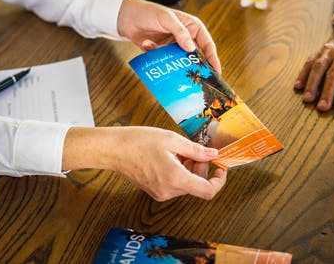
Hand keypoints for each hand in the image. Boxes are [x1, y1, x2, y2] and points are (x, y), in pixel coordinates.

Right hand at [63, 126, 226, 200]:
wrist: (113, 150)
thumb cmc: (139, 141)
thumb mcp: (172, 140)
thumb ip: (196, 150)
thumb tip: (214, 155)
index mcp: (175, 179)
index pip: (207, 191)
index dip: (219, 181)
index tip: (220, 168)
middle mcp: (169, 191)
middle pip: (196, 185)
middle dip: (201, 168)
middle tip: (195, 150)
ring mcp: (160, 193)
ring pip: (186, 184)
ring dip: (189, 168)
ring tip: (179, 150)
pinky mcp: (154, 190)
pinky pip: (174, 184)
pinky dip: (179, 171)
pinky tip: (170, 156)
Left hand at [117, 0, 220, 72]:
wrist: (126, 18)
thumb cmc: (148, 12)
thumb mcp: (166, 18)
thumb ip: (179, 32)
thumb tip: (191, 48)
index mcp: (192, 27)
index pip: (207, 44)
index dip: (213, 58)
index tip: (216, 72)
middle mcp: (186, 38)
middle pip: (197, 56)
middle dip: (198, 68)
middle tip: (201, 81)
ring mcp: (174, 47)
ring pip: (182, 62)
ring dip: (180, 69)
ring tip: (182, 79)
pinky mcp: (164, 53)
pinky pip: (168, 63)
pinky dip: (165, 65)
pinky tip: (159, 62)